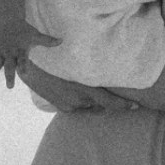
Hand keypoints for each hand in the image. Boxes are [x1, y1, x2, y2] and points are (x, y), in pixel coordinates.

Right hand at [0, 20, 59, 88]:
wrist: (7, 21)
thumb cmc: (24, 31)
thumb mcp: (35, 35)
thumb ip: (47, 40)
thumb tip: (61, 40)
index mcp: (20, 49)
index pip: (23, 59)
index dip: (24, 65)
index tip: (25, 73)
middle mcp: (9, 52)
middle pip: (9, 65)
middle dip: (9, 75)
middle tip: (10, 86)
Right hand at [18, 64, 139, 113]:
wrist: (27, 65)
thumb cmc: (53, 56)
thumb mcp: (74, 60)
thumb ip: (91, 67)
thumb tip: (105, 67)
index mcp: (84, 87)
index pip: (109, 102)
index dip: (124, 105)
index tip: (136, 106)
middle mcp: (79, 100)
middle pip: (100, 105)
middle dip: (107, 100)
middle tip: (113, 92)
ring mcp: (69, 105)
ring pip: (89, 105)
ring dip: (91, 99)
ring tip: (85, 84)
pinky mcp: (62, 107)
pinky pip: (78, 106)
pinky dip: (80, 100)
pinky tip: (73, 88)